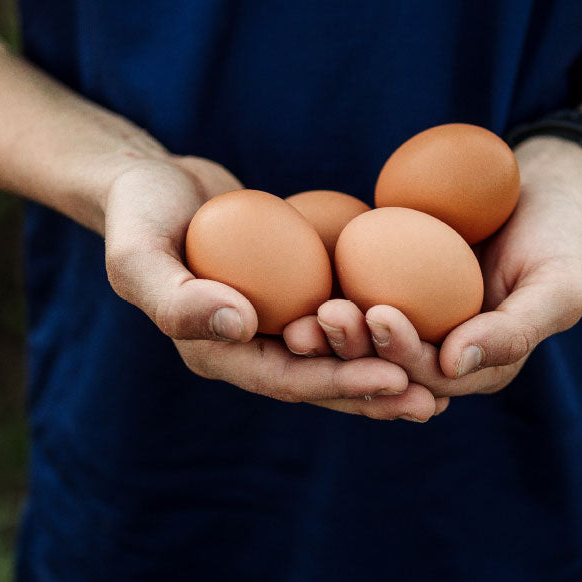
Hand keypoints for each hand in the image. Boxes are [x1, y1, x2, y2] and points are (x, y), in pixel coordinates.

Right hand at [103, 156, 441, 419]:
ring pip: (337, 354)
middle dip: (375, 392)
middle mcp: (248, 346)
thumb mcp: (138, 252)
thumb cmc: (139, 212)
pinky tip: (424, 322)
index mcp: (214, 350)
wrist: (155, 182)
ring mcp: (273, 322)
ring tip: (443, 378)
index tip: (393, 379)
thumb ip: (177, 297)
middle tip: (433, 398)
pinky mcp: (294, 293)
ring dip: (386, 368)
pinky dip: (378, 323)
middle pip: (318, 380)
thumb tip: (241, 325)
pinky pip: (341, 313)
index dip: (338, 383)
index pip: (283, 378)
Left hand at [284, 137, 581, 396]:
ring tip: (304, 314)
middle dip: (354, 348)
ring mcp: (413, 325)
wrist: (536, 191)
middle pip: (387, 364)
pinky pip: (355, 297)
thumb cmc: (556, 238)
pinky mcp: (389, 291)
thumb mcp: (555, 286)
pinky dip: (328, 297)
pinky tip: (301, 287)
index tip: (379, 314)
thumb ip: (513, 332)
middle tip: (326, 314)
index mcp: (478, 368)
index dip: (402, 353)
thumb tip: (453, 364)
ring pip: (362, 342)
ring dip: (331, 334)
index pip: (431, 375)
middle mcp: (439, 355)